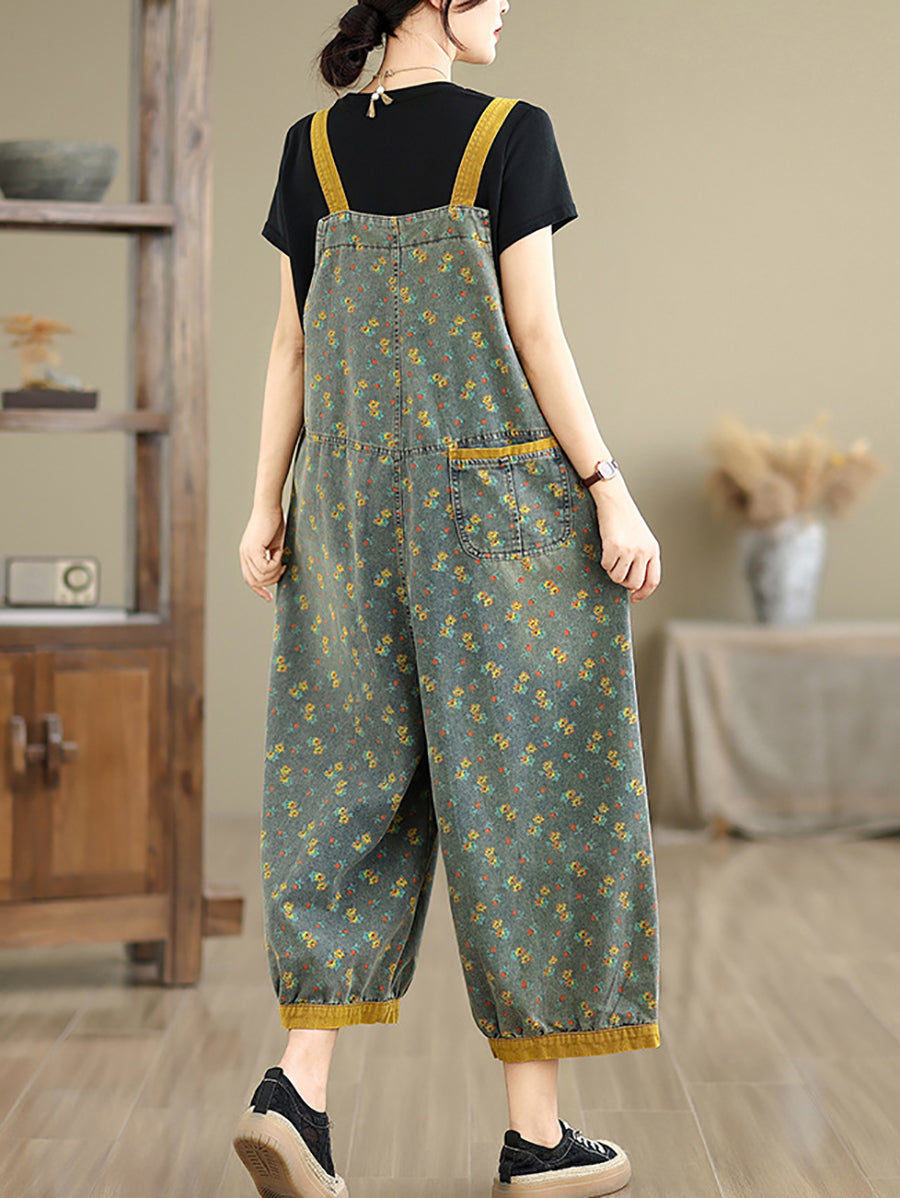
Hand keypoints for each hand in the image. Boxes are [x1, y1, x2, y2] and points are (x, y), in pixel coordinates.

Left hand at [239, 505, 286, 600]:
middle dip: (271, 580)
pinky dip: (275, 562)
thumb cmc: (274, 521)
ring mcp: (246, 552)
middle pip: (254, 581)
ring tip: (281, 556)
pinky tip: (279, 551)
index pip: (249, 579)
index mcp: (247, 554)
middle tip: (283, 567)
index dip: (259, 590)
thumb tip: (278, 572)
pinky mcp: (252, 549)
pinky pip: (265, 567)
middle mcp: (243, 555)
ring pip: (260, 576)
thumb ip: (272, 558)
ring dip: (275, 570)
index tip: (269, 597)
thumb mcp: (273, 545)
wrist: (269, 506)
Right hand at [591, 485, 660, 601]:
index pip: (653, 580)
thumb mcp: (641, 539)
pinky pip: (606, 566)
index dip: (644, 593)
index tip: (635, 597)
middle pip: (634, 583)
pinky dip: (603, 561)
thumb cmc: (625, 519)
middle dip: (623, 583)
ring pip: (618, 577)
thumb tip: (633, 584)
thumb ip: (642, 559)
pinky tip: (606, 548)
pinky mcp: (614, 547)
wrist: (615, 500)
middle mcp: (644, 551)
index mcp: (653, 550)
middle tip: (618, 572)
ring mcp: (630, 550)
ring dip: (612, 571)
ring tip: (612, 557)